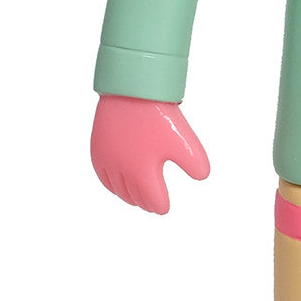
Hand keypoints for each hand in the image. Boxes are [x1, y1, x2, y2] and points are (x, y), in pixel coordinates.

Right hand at [91, 95, 210, 213]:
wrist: (131, 91)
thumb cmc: (157, 116)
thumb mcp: (183, 140)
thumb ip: (195, 163)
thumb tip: (202, 177)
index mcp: (141, 172)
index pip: (152, 199)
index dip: (160, 205)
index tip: (164, 208)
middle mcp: (121, 170)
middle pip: (134, 196)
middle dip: (144, 202)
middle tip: (153, 207)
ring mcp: (107, 160)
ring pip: (117, 189)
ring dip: (128, 196)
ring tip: (137, 199)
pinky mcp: (98, 149)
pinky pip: (103, 176)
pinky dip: (111, 185)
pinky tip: (117, 186)